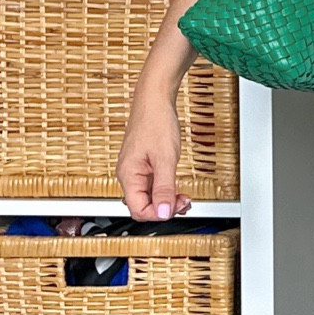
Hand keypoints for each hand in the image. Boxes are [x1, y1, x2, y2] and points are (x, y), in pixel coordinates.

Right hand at [117, 90, 191, 220]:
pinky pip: (154, 187)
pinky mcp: (144, 166)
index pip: (139, 210)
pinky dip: (167, 191)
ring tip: (184, 197)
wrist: (155, 100)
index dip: (158, 214)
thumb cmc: (156, 122)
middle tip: (185, 201)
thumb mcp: (165, 159)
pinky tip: (177, 190)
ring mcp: (137, 171)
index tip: (175, 207)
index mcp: (128, 175)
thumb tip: (163, 213)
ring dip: (168, 201)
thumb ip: (164, 188)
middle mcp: (129, 175)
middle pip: (144, 206)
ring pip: (150, 198)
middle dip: (165, 208)